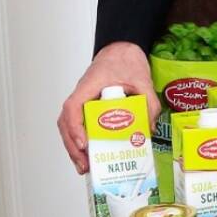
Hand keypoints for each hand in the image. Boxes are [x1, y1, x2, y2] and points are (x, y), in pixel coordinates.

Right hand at [58, 41, 158, 173]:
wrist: (122, 49)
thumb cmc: (127, 60)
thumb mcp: (143, 80)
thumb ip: (149, 102)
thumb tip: (150, 130)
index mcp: (89, 85)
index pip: (73, 107)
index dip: (75, 127)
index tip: (84, 143)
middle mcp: (81, 95)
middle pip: (67, 123)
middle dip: (73, 147)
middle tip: (85, 166)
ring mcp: (82, 101)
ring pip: (69, 127)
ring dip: (74, 148)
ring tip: (85, 167)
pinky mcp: (87, 107)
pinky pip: (79, 125)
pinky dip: (81, 141)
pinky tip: (90, 155)